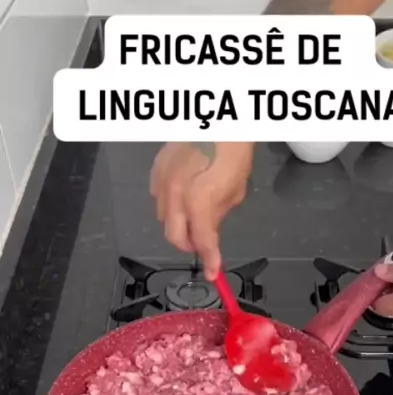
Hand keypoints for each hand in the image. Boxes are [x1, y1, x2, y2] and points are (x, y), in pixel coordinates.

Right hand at [150, 142, 253, 280]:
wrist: (216, 121)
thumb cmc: (231, 150)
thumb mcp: (234, 191)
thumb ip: (218, 217)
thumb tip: (210, 233)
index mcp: (200, 200)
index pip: (202, 242)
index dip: (210, 260)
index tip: (215, 273)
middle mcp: (176, 194)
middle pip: (175, 237)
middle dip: (191, 245)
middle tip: (205, 244)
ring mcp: (163, 181)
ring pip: (165, 219)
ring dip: (180, 224)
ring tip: (197, 213)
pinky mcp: (156, 170)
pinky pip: (158, 198)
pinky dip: (170, 205)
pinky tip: (184, 196)